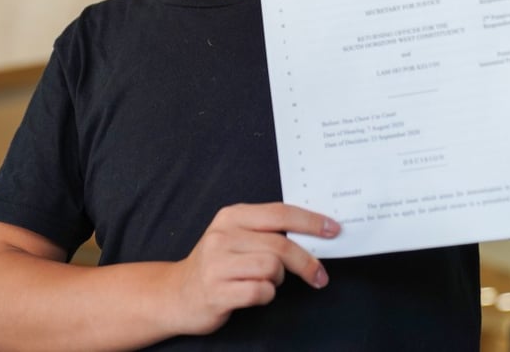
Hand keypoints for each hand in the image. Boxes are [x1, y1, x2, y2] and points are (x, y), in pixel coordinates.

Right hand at [168, 202, 339, 335]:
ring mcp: (217, 263)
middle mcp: (222, 235)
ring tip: (266, 282)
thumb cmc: (217, 265)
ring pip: (272, 268)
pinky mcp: (216, 290)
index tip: (333, 230)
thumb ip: (267, 231)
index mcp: (232, 216)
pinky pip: (260, 291)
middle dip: (306, 262)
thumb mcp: (236, 237)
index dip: (310, 221)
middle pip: (280, 244)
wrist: (176, 294)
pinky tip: (255, 295)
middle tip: (319, 276)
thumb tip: (314, 232)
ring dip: (277, 280)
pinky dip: (266, 296)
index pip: (280, 213)